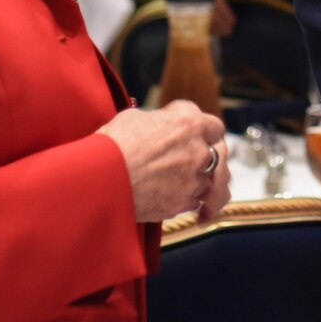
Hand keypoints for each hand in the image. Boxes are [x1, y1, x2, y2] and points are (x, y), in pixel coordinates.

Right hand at [97, 102, 228, 222]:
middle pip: (219, 154)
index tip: (197, 135)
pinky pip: (197, 201)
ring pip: (213, 181)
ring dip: (205, 180)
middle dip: (211, 155)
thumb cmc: (114, 144)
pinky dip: (192, 200)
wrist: (101, 179)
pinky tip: (186, 201)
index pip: (214, 126)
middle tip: (201, 159)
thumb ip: (161, 121)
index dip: (206, 131)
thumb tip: (161, 125)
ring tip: (199, 185)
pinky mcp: (182, 203)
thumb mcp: (137, 118)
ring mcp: (193, 180)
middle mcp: (197, 151)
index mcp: (189, 123)